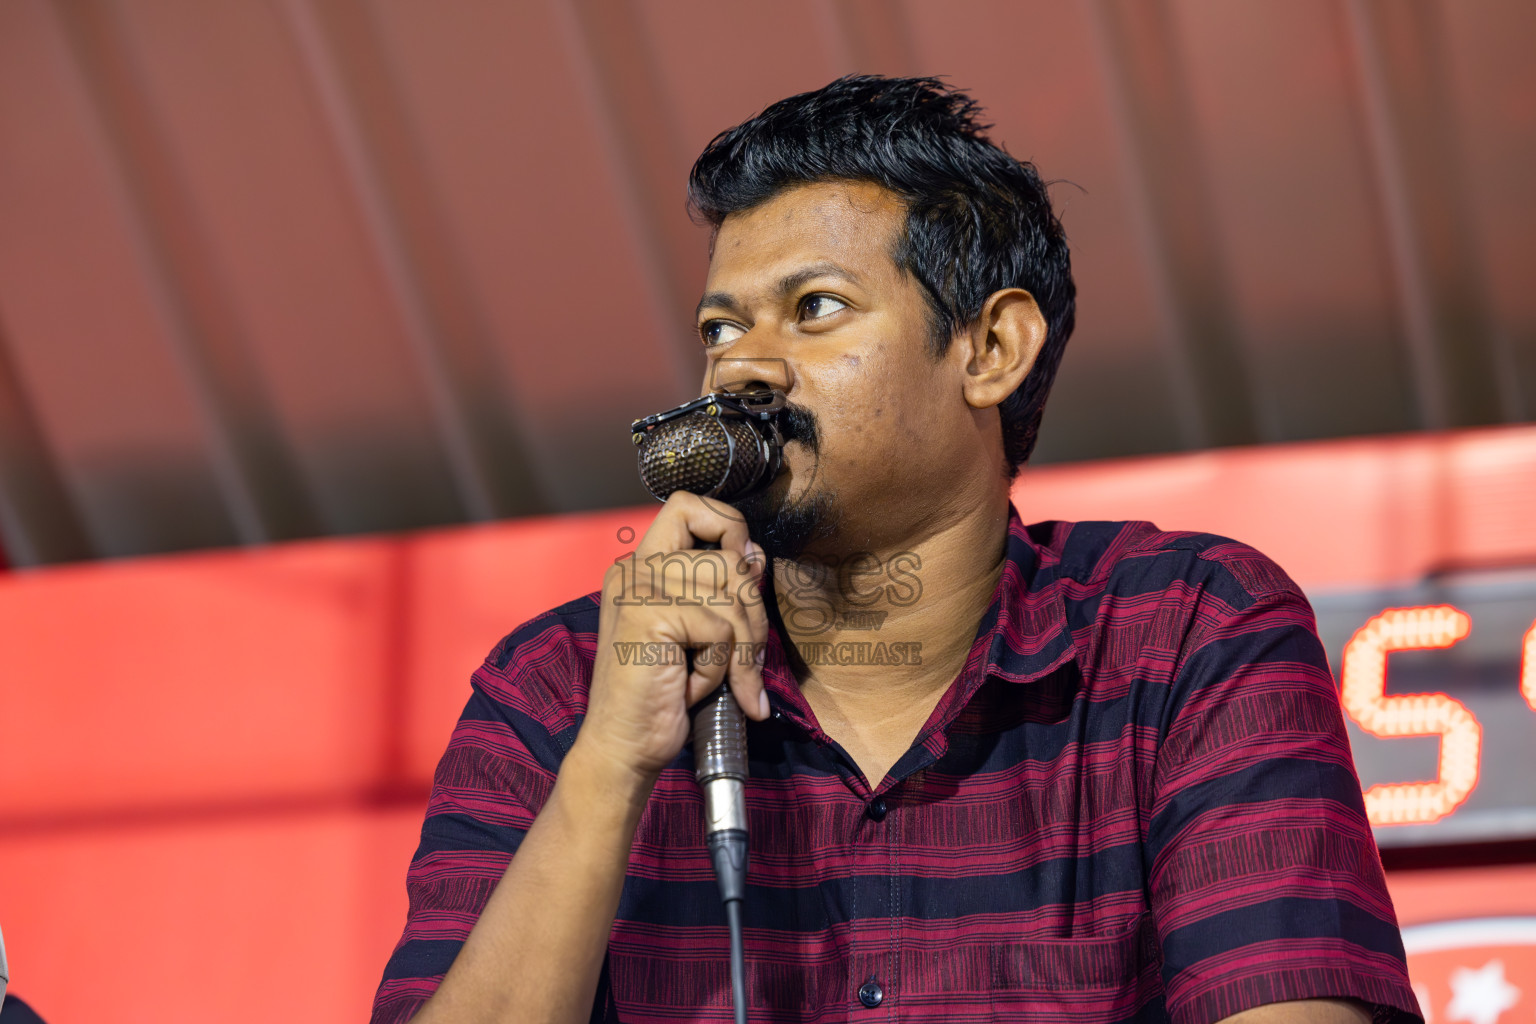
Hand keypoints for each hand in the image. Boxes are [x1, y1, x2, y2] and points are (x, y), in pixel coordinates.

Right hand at [576, 492, 770, 783]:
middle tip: (741, 662)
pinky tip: (690, 688)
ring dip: (737, 651)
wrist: (625, 748)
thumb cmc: (664, 695)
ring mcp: (639, 588)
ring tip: (710, 678)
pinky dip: (718, 670)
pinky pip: (720, 632)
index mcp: (643, 566)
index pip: (691, 506)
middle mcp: (635, 568)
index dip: (728, 527)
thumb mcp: (701, 633)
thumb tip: (756, 554)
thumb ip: (722, 590)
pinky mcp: (647, 614)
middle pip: (731, 559)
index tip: (741, 571)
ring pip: (733, 597)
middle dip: (752, 616)